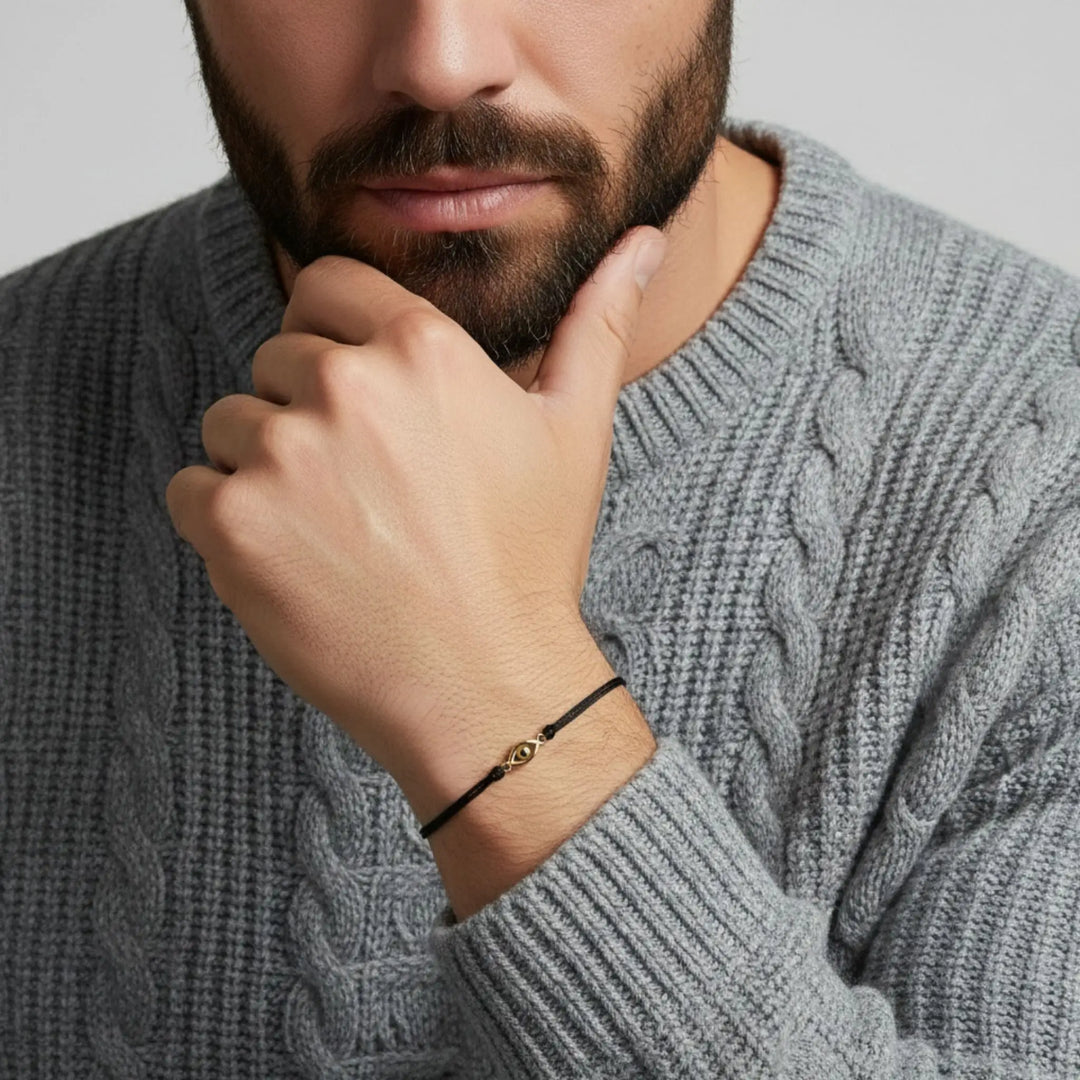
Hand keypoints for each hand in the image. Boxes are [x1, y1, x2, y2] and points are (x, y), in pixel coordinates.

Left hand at [164, 225, 667, 786]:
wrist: (485, 684)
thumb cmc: (529, 560)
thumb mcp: (575, 432)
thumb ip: (595, 324)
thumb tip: (645, 242)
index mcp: (421, 347)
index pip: (322, 287)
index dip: (333, 336)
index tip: (357, 396)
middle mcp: (345, 384)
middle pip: (276, 358)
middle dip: (305, 408)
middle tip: (362, 486)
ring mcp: (281, 454)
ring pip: (229, 424)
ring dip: (263, 466)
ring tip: (333, 528)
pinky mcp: (233, 524)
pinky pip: (191, 488)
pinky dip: (225, 520)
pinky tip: (293, 559)